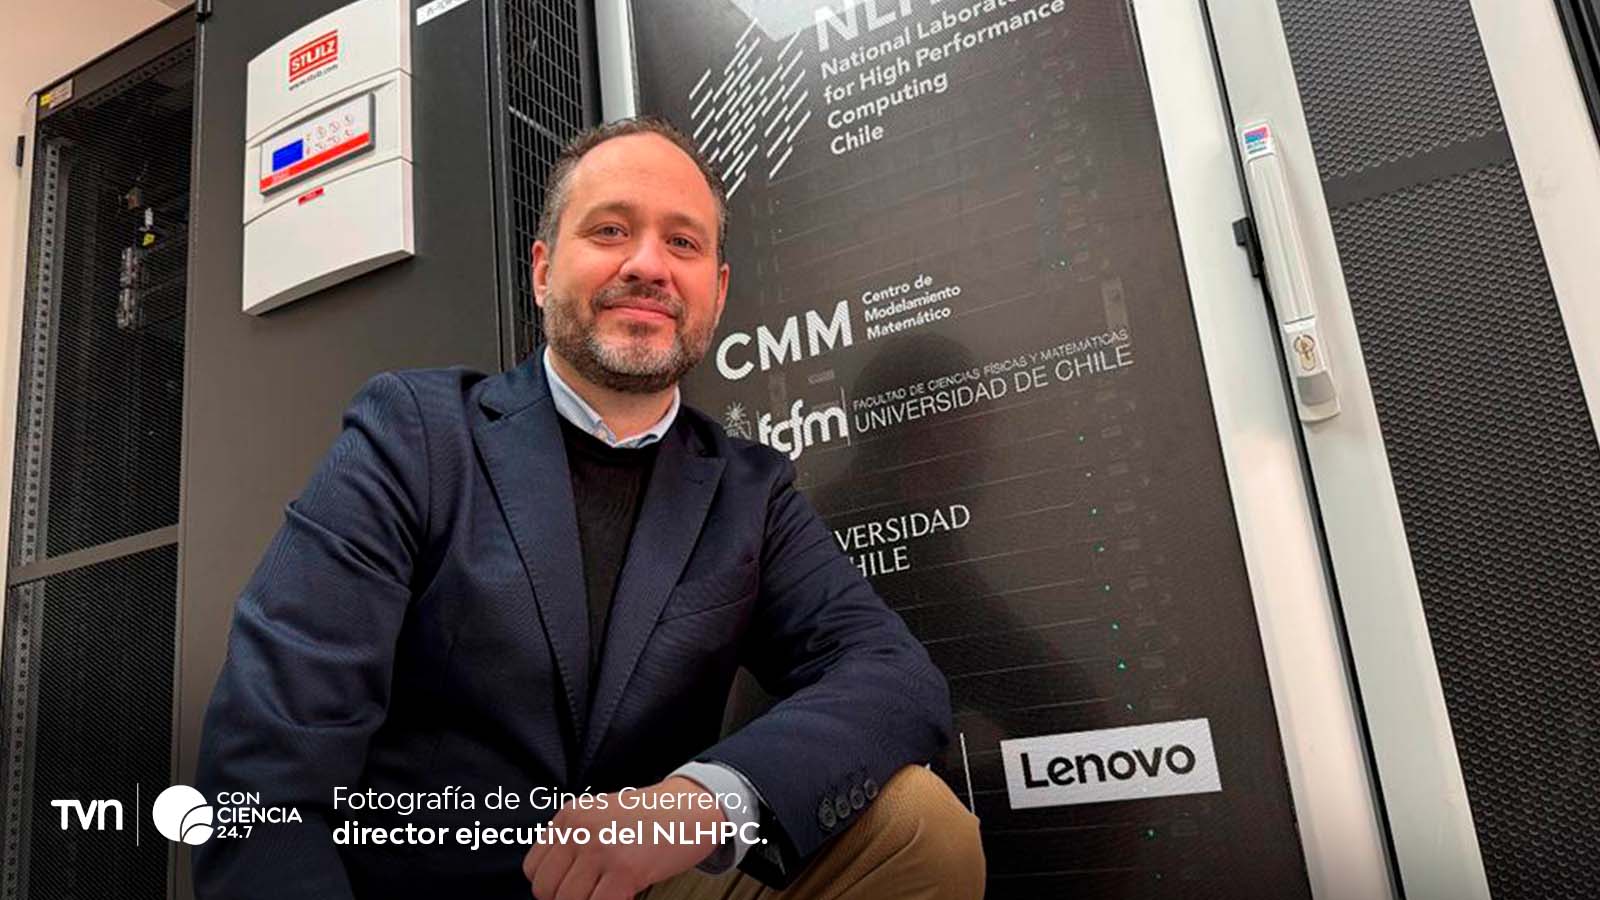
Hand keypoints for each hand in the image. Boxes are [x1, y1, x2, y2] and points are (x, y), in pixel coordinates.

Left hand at [523, 776, 727, 899]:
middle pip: (545, 889)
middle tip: (594, 894)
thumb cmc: (651, 818)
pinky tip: (626, 895)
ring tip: (610, 893)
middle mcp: (580, 829)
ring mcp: (600, 849)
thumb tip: (554, 886)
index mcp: (570, 816)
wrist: (692, 808)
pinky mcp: (624, 869)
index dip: (552, 886)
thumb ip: (574, 842)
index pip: (533, 868)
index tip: (573, 887)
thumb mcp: (601, 816)